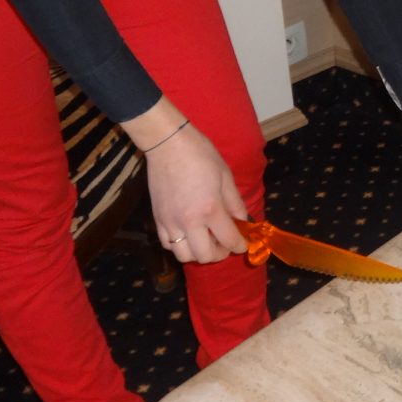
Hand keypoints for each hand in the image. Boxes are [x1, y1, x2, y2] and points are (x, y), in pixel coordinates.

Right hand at [125, 101, 248, 263]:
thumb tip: (244, 222)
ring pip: (184, 256)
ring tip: (206, 240)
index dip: (240, 245)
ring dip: (199, 253)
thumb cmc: (201, 155)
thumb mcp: (225, 177)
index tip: (243, 244)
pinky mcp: (157, 219)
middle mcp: (189, 222)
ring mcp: (170, 223)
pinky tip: (189, 234)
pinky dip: (181, 246)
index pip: (229, 240)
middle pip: (206, 256)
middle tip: (225, 243)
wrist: (168, 144)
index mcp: (210, 209)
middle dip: (220, 254)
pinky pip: (168, 245)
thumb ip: (235, 204)